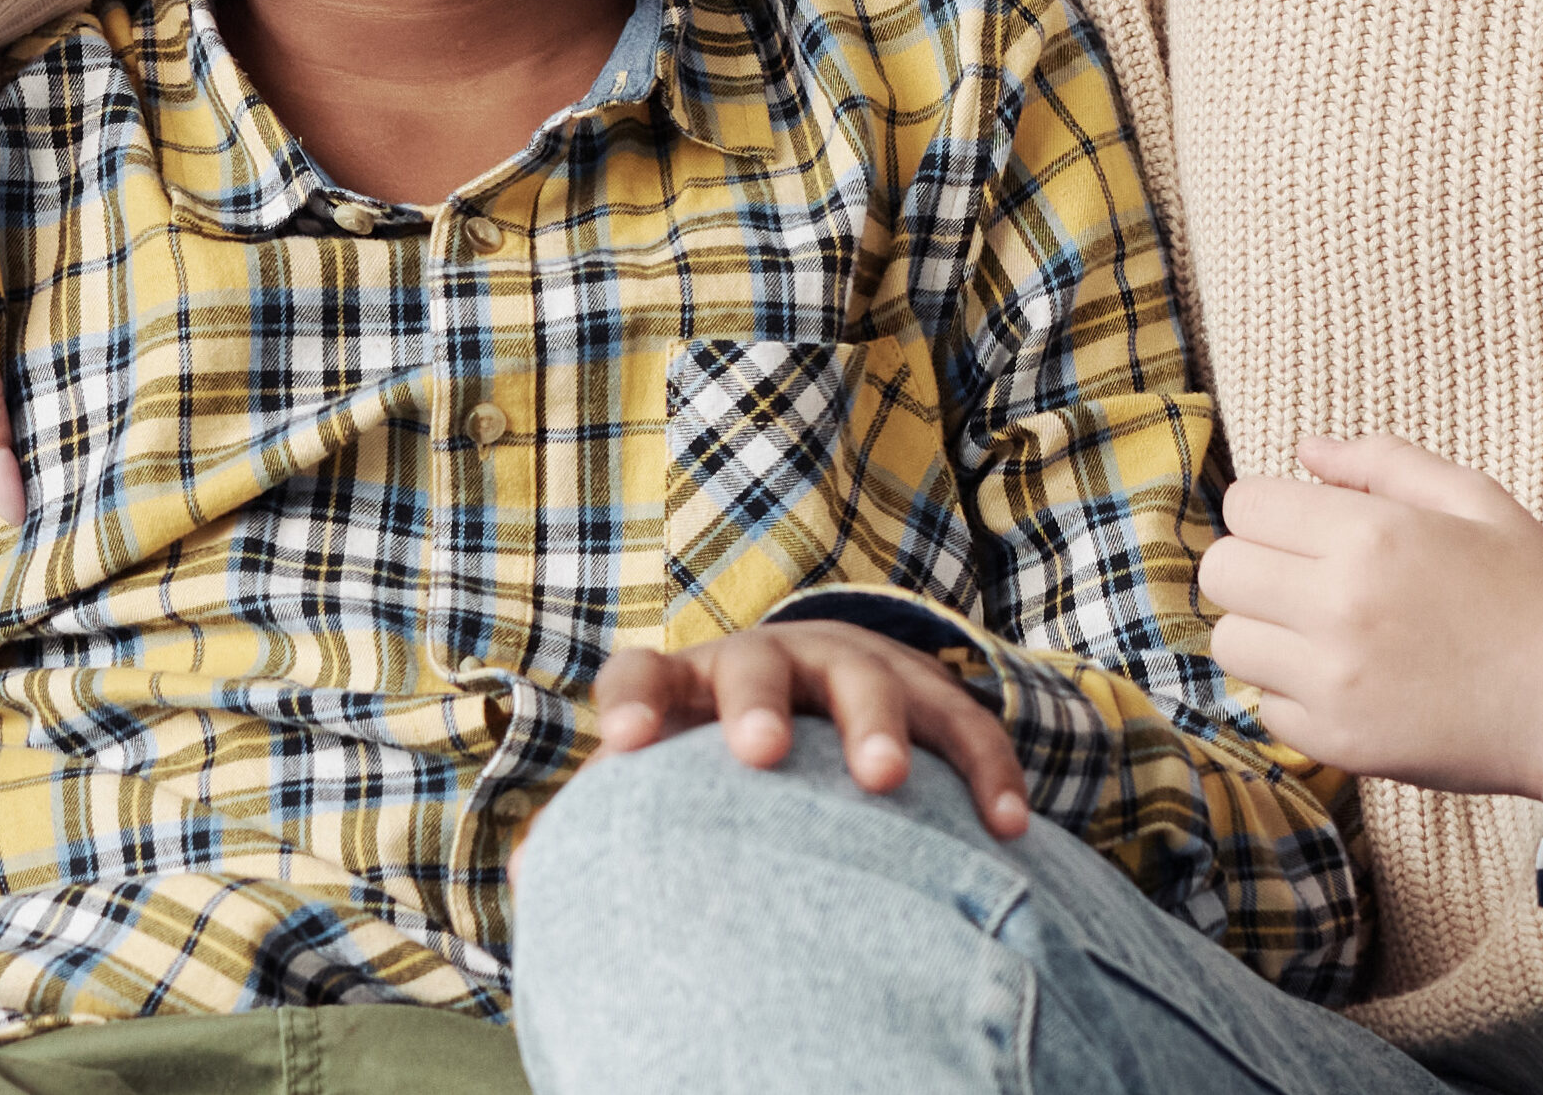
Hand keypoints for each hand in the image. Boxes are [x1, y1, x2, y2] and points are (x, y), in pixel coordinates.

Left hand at [589, 618, 1035, 834]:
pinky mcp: (931, 695)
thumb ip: (611, 819)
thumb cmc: (717, 758)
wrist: (819, 687)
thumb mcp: (669, 773)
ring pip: (868, 679)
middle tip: (759, 754)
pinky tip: (1008, 828)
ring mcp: (853, 670)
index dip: (630, 704)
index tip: (623, 748)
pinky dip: (987, 772)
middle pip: (753, 662)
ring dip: (877, 726)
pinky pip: (966, 726)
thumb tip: (534, 879)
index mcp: (685, 684)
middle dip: (755, 703)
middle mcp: (766, 662)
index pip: (640, 674)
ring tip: (881, 784)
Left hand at [1193, 434, 1542, 798]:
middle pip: (1221, 571)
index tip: (1304, 529)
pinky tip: (1347, 684)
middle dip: (1256, 566)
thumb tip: (1304, 449)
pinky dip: (1292, 694)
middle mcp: (1338, 605)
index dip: (1270, 512)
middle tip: (1306, 580)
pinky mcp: (1335, 741)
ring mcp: (1332, 680)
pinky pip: (1263, 705)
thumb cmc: (1533, 594)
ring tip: (1324, 634)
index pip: (1245, 505)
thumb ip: (1382, 462)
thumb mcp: (1475, 500)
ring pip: (1230, 641)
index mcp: (1369, 534)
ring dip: (1266, 632)